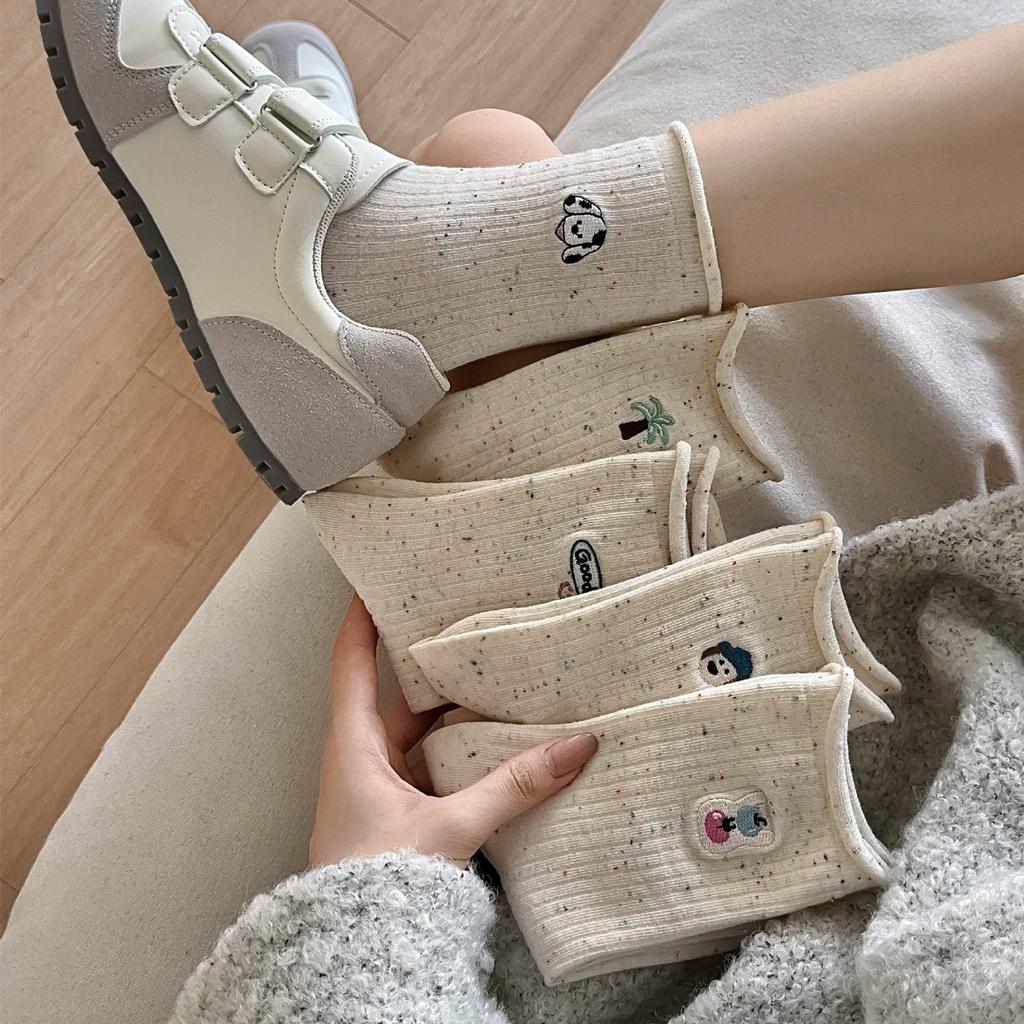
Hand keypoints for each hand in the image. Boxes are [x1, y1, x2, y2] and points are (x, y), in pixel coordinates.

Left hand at [308, 597, 597, 867]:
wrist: (355, 953)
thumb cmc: (379, 883)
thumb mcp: (450, 827)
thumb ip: (514, 787)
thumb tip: (573, 747)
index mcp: (353, 744)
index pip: (351, 661)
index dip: (361, 617)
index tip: (376, 580)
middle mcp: (360, 757)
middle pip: (396, 694)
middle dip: (431, 666)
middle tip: (468, 631)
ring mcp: (377, 786)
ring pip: (417, 733)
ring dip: (451, 715)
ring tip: (495, 684)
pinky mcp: (395, 813)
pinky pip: (429, 766)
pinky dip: (457, 753)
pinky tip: (493, 750)